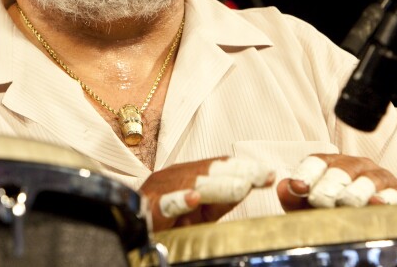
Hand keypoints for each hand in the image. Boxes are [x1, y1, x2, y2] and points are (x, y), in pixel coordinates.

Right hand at [140, 157, 274, 230]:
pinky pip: (164, 206)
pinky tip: (194, 198)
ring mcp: (159, 193)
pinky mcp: (147, 210)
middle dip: (238, 173)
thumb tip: (247, 186)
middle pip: (209, 171)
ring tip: (241, 186)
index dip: (244, 168)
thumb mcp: (199, 211)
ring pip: (191, 184)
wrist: (128, 230)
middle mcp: (173, 178)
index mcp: (187, 176)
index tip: (268, 174)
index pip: (218, 167)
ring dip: (217, 184)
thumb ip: (220, 200)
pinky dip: (179, 200)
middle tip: (262, 176)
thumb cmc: (166, 221)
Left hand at [277, 154, 396, 210]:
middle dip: (329, 185)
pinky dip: (385, 198)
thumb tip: (283, 186)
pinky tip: (376, 203)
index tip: (298, 186)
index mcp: (332, 164)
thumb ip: (295, 199)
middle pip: (341, 169)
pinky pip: (393, 193)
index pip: (317, 161)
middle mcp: (356, 166)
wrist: (373, 227)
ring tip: (345, 203)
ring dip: (355, 192)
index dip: (307, 173)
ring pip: (367, 180)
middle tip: (319, 200)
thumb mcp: (311, 209)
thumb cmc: (337, 214)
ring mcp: (379, 178)